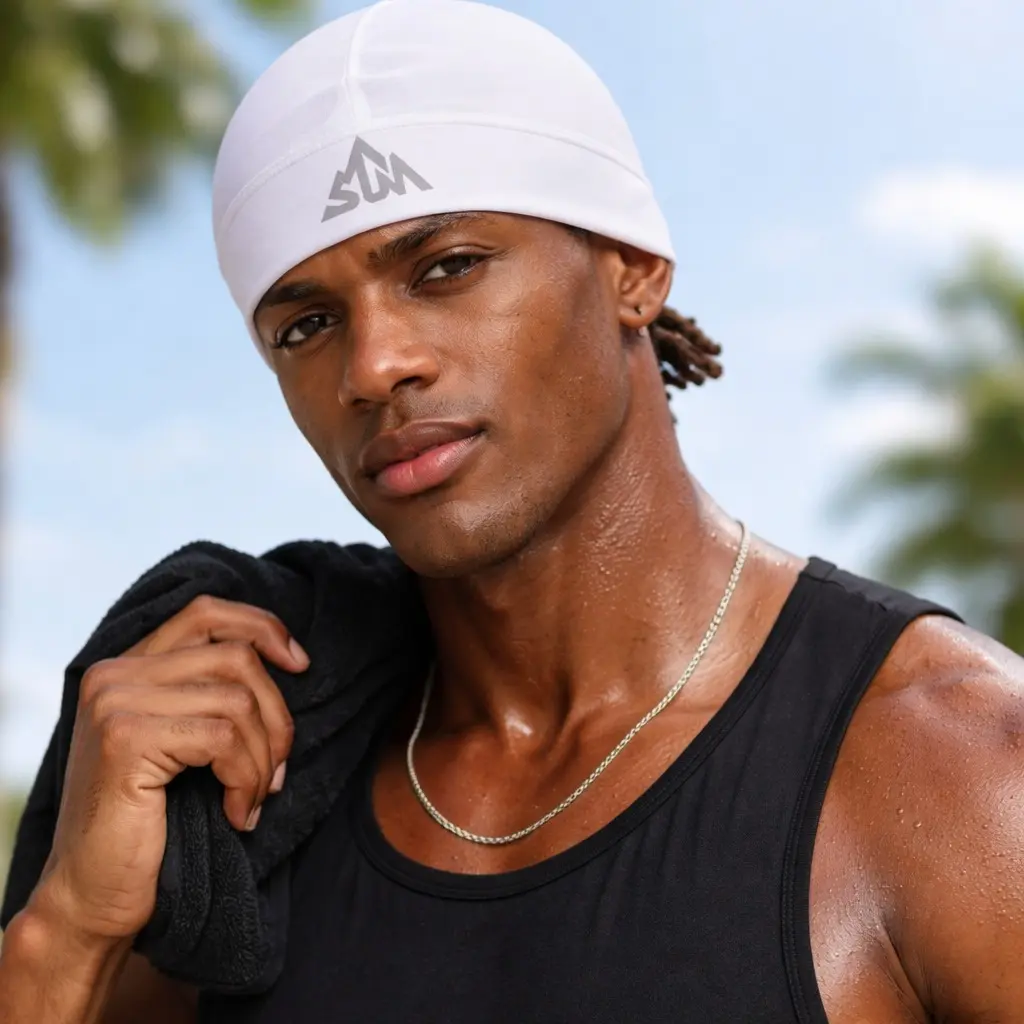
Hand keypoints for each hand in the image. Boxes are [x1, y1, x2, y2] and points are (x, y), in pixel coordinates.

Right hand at [32, 595, 308, 946]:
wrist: (94, 898)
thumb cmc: (151, 824)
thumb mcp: (184, 744)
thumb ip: (211, 694)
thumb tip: (292, 661)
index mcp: (126, 667)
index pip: (207, 613)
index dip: (264, 629)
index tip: (301, 665)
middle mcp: (113, 673)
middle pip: (236, 656)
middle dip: (276, 716)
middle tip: (276, 772)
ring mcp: (115, 702)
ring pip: (237, 701)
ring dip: (263, 758)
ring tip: (254, 798)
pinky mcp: (125, 739)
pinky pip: (224, 738)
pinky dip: (246, 779)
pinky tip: (237, 815)